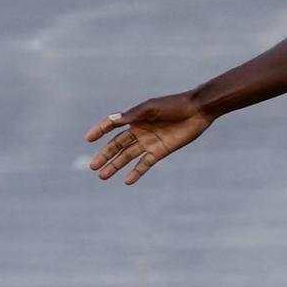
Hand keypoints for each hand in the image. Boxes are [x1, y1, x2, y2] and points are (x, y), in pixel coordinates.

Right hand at [86, 94, 210, 184]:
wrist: (197, 110)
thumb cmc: (174, 105)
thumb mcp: (151, 108)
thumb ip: (133, 115)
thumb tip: (113, 120)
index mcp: (136, 117)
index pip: (113, 125)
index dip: (100, 130)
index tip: (88, 139)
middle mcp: (140, 130)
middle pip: (118, 145)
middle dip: (105, 155)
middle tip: (92, 166)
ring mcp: (150, 142)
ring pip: (128, 156)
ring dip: (116, 166)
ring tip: (102, 176)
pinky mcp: (161, 151)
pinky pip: (145, 164)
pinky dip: (136, 172)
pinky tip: (127, 181)